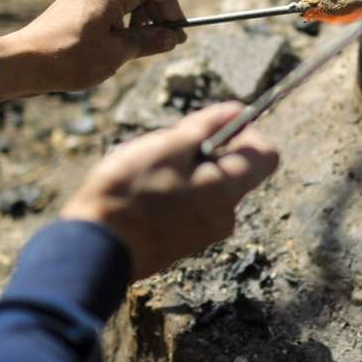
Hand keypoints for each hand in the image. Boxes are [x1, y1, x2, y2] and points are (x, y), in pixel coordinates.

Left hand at [0, 0, 187, 100]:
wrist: (21, 63)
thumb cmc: (67, 58)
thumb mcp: (115, 54)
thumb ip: (148, 42)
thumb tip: (173, 37)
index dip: (172, 3)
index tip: (173, 31)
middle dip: (159, 13)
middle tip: (162, 43)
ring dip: (141, 20)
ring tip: (137, 49)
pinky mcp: (78, 5)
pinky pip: (112, 6)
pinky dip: (124, 23)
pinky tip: (116, 48)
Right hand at [60, 102, 278, 280]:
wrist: (94, 249)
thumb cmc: (129, 193)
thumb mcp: (168, 146)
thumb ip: (206, 127)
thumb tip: (238, 111)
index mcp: (227, 191)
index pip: (267, 156)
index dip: (247, 134)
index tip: (215, 127)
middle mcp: (224, 217)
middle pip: (233, 170)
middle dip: (206, 150)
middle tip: (167, 146)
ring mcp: (202, 234)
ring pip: (206, 187)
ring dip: (184, 170)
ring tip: (147, 170)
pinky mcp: (180, 244)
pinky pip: (189, 207)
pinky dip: (172, 192)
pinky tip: (141, 192)